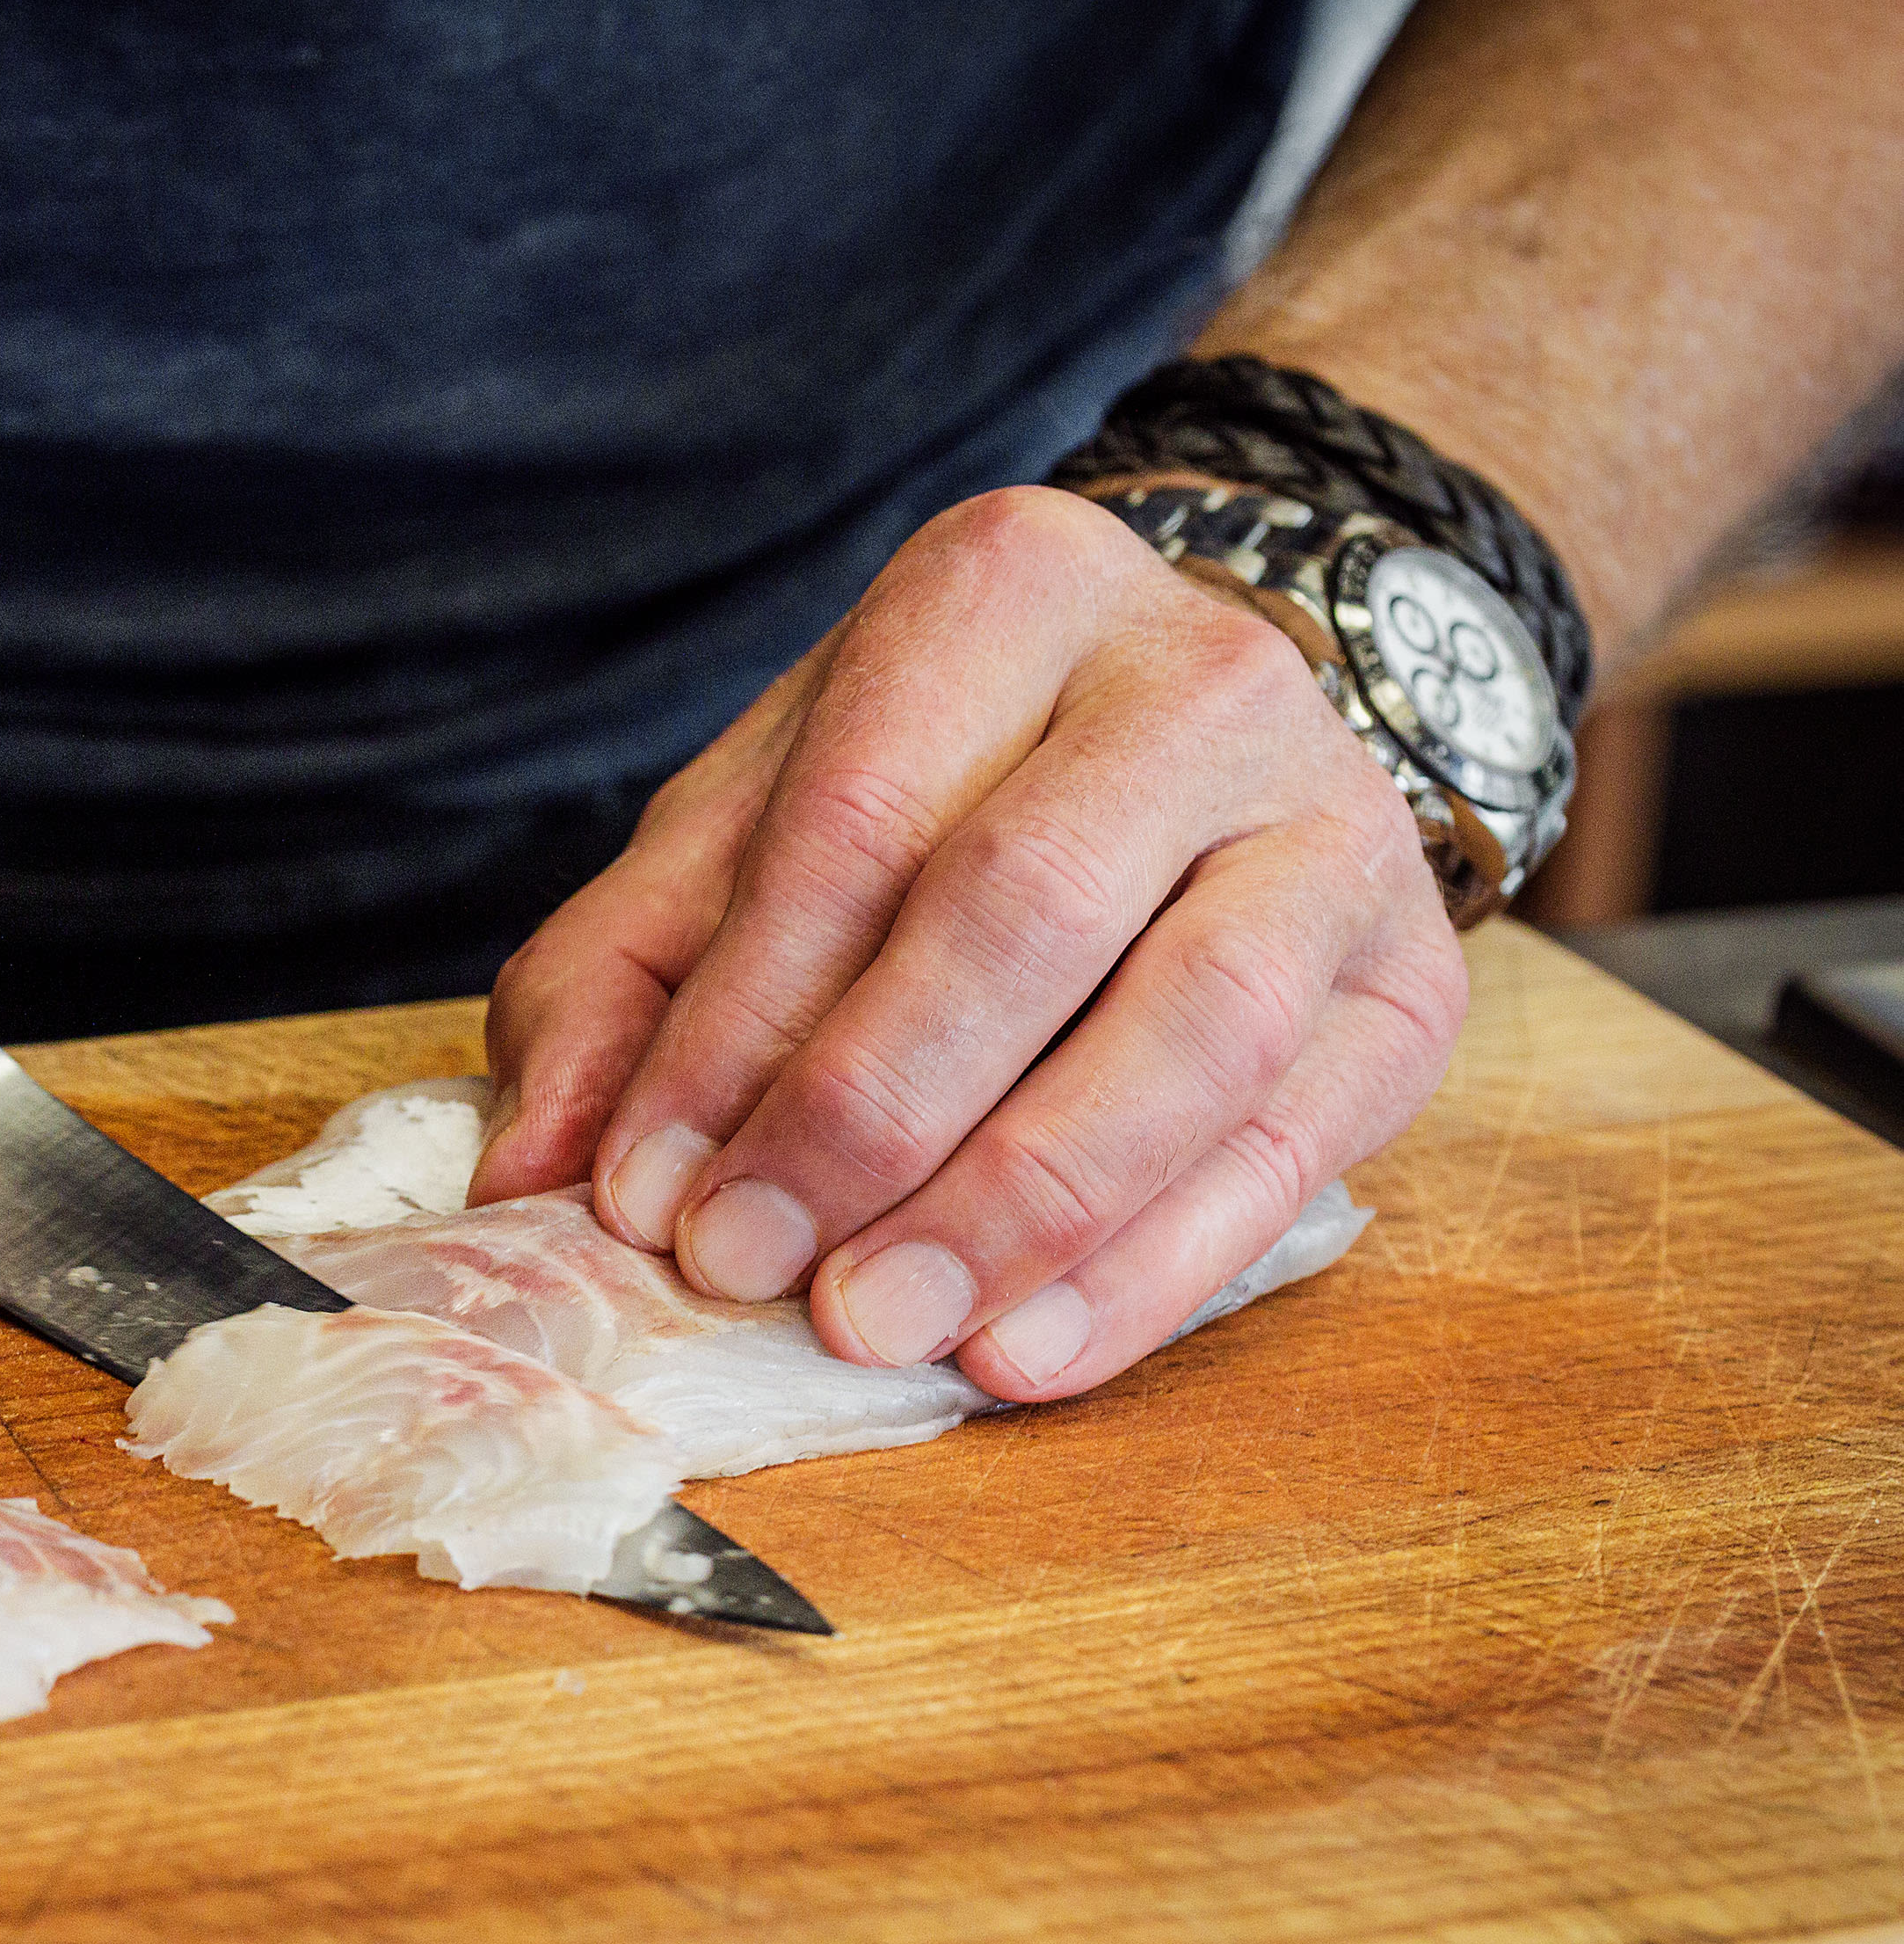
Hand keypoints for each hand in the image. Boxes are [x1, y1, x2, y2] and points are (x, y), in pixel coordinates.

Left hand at [473, 485, 1468, 1400]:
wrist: (1202, 731)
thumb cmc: (941, 787)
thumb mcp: (752, 826)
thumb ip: (626, 974)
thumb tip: (535, 1166)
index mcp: (1004, 593)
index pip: (857, 824)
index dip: (739, 1026)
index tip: (645, 1192)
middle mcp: (1197, 681)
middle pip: (1027, 909)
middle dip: (868, 1114)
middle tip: (748, 1267)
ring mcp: (1333, 829)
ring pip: (1190, 1030)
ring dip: (1016, 1207)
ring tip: (879, 1327)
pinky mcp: (1408, 985)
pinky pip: (1289, 1150)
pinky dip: (1148, 1272)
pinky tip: (1023, 1349)